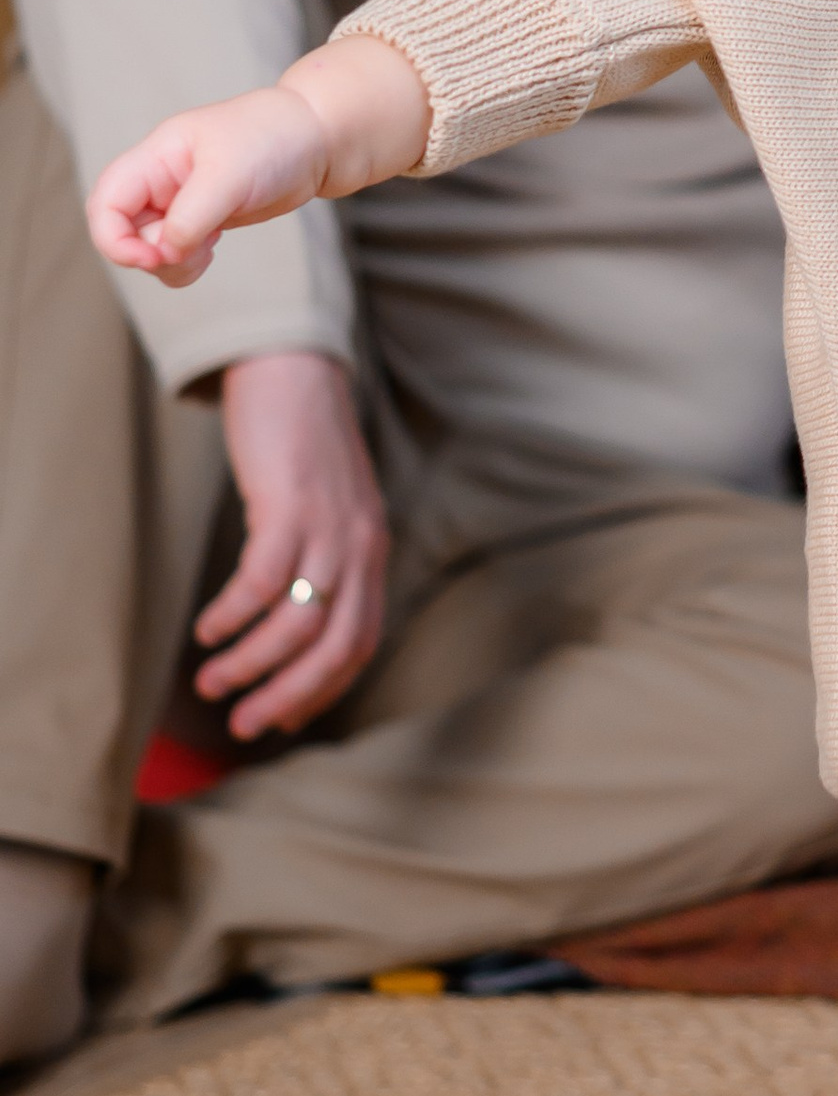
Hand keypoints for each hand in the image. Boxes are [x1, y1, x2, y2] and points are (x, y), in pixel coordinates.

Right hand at [87, 85, 333, 288]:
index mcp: (155, 157)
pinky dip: (186, 263)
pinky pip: (175, 254)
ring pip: (148, 248)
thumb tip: (166, 252)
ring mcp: (179, 203)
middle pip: (122, 230)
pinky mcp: (201, 221)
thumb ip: (193, 215)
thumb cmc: (272, 140)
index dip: (112, 237)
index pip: (106, 200)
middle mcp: (160, 181)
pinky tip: (212, 249)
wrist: (315, 141)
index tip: (150, 258)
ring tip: (208, 250)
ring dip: (170, 263)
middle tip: (193, 253)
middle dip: (148, 254)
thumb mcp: (230, 174)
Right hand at [197, 352, 391, 738]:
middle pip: (334, 646)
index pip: (362, 643)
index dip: (323, 689)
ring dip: (251, 662)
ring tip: (212, 681)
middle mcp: (360, 545)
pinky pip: (263, 579)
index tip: (283, 719)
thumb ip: (323, 561)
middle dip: (288, 695)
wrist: (295, 371)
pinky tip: (207, 628)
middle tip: (245, 724)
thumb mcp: (329, 510)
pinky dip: (234, 614)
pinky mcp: (291, 503)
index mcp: (371, 551)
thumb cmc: (301, 447)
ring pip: (298, 621)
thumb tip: (294, 624)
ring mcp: (329, 525)